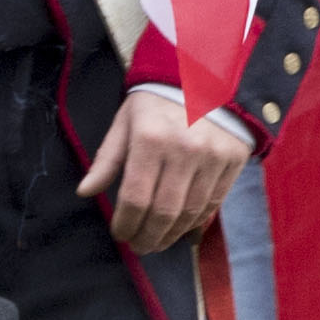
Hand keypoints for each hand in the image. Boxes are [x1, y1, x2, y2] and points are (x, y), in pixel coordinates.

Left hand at [80, 81, 256, 255]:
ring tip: (158, 242)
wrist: (208, 73)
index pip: (135, 197)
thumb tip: (86, 191)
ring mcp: (213, 156)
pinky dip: (195, 221)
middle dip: (148, 236)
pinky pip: (213, 202)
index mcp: (150, 139)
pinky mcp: (234, 160)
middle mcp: (184, 150)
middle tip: (139, 246)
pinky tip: (182, 228)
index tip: (120, 233)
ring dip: (171, 235)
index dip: (126, 223)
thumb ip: (108, 158)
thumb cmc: (158, 99)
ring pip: (190, 212)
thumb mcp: (126, 121)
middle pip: (163, 212)